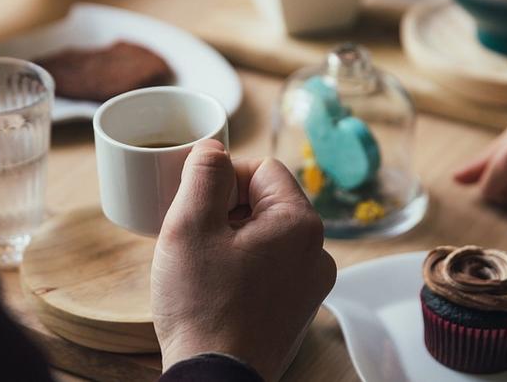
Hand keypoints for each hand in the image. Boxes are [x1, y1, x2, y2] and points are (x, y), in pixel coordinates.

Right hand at [152, 140, 336, 380]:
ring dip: (232, 239)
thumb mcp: (189, 225)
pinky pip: (269, 268)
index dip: (223, 178)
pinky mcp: (296, 310)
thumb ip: (203, 174)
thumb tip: (213, 148)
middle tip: (193, 236)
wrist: (214, 378)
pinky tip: (214, 288)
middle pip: (266, 202)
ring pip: (266, 236)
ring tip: (201, 265)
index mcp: (300, 224)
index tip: (195, 203)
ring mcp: (309, 286)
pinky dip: (242, 268)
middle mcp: (317, 253)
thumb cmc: (202, 306)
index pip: (262, 169)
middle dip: (226, 210)